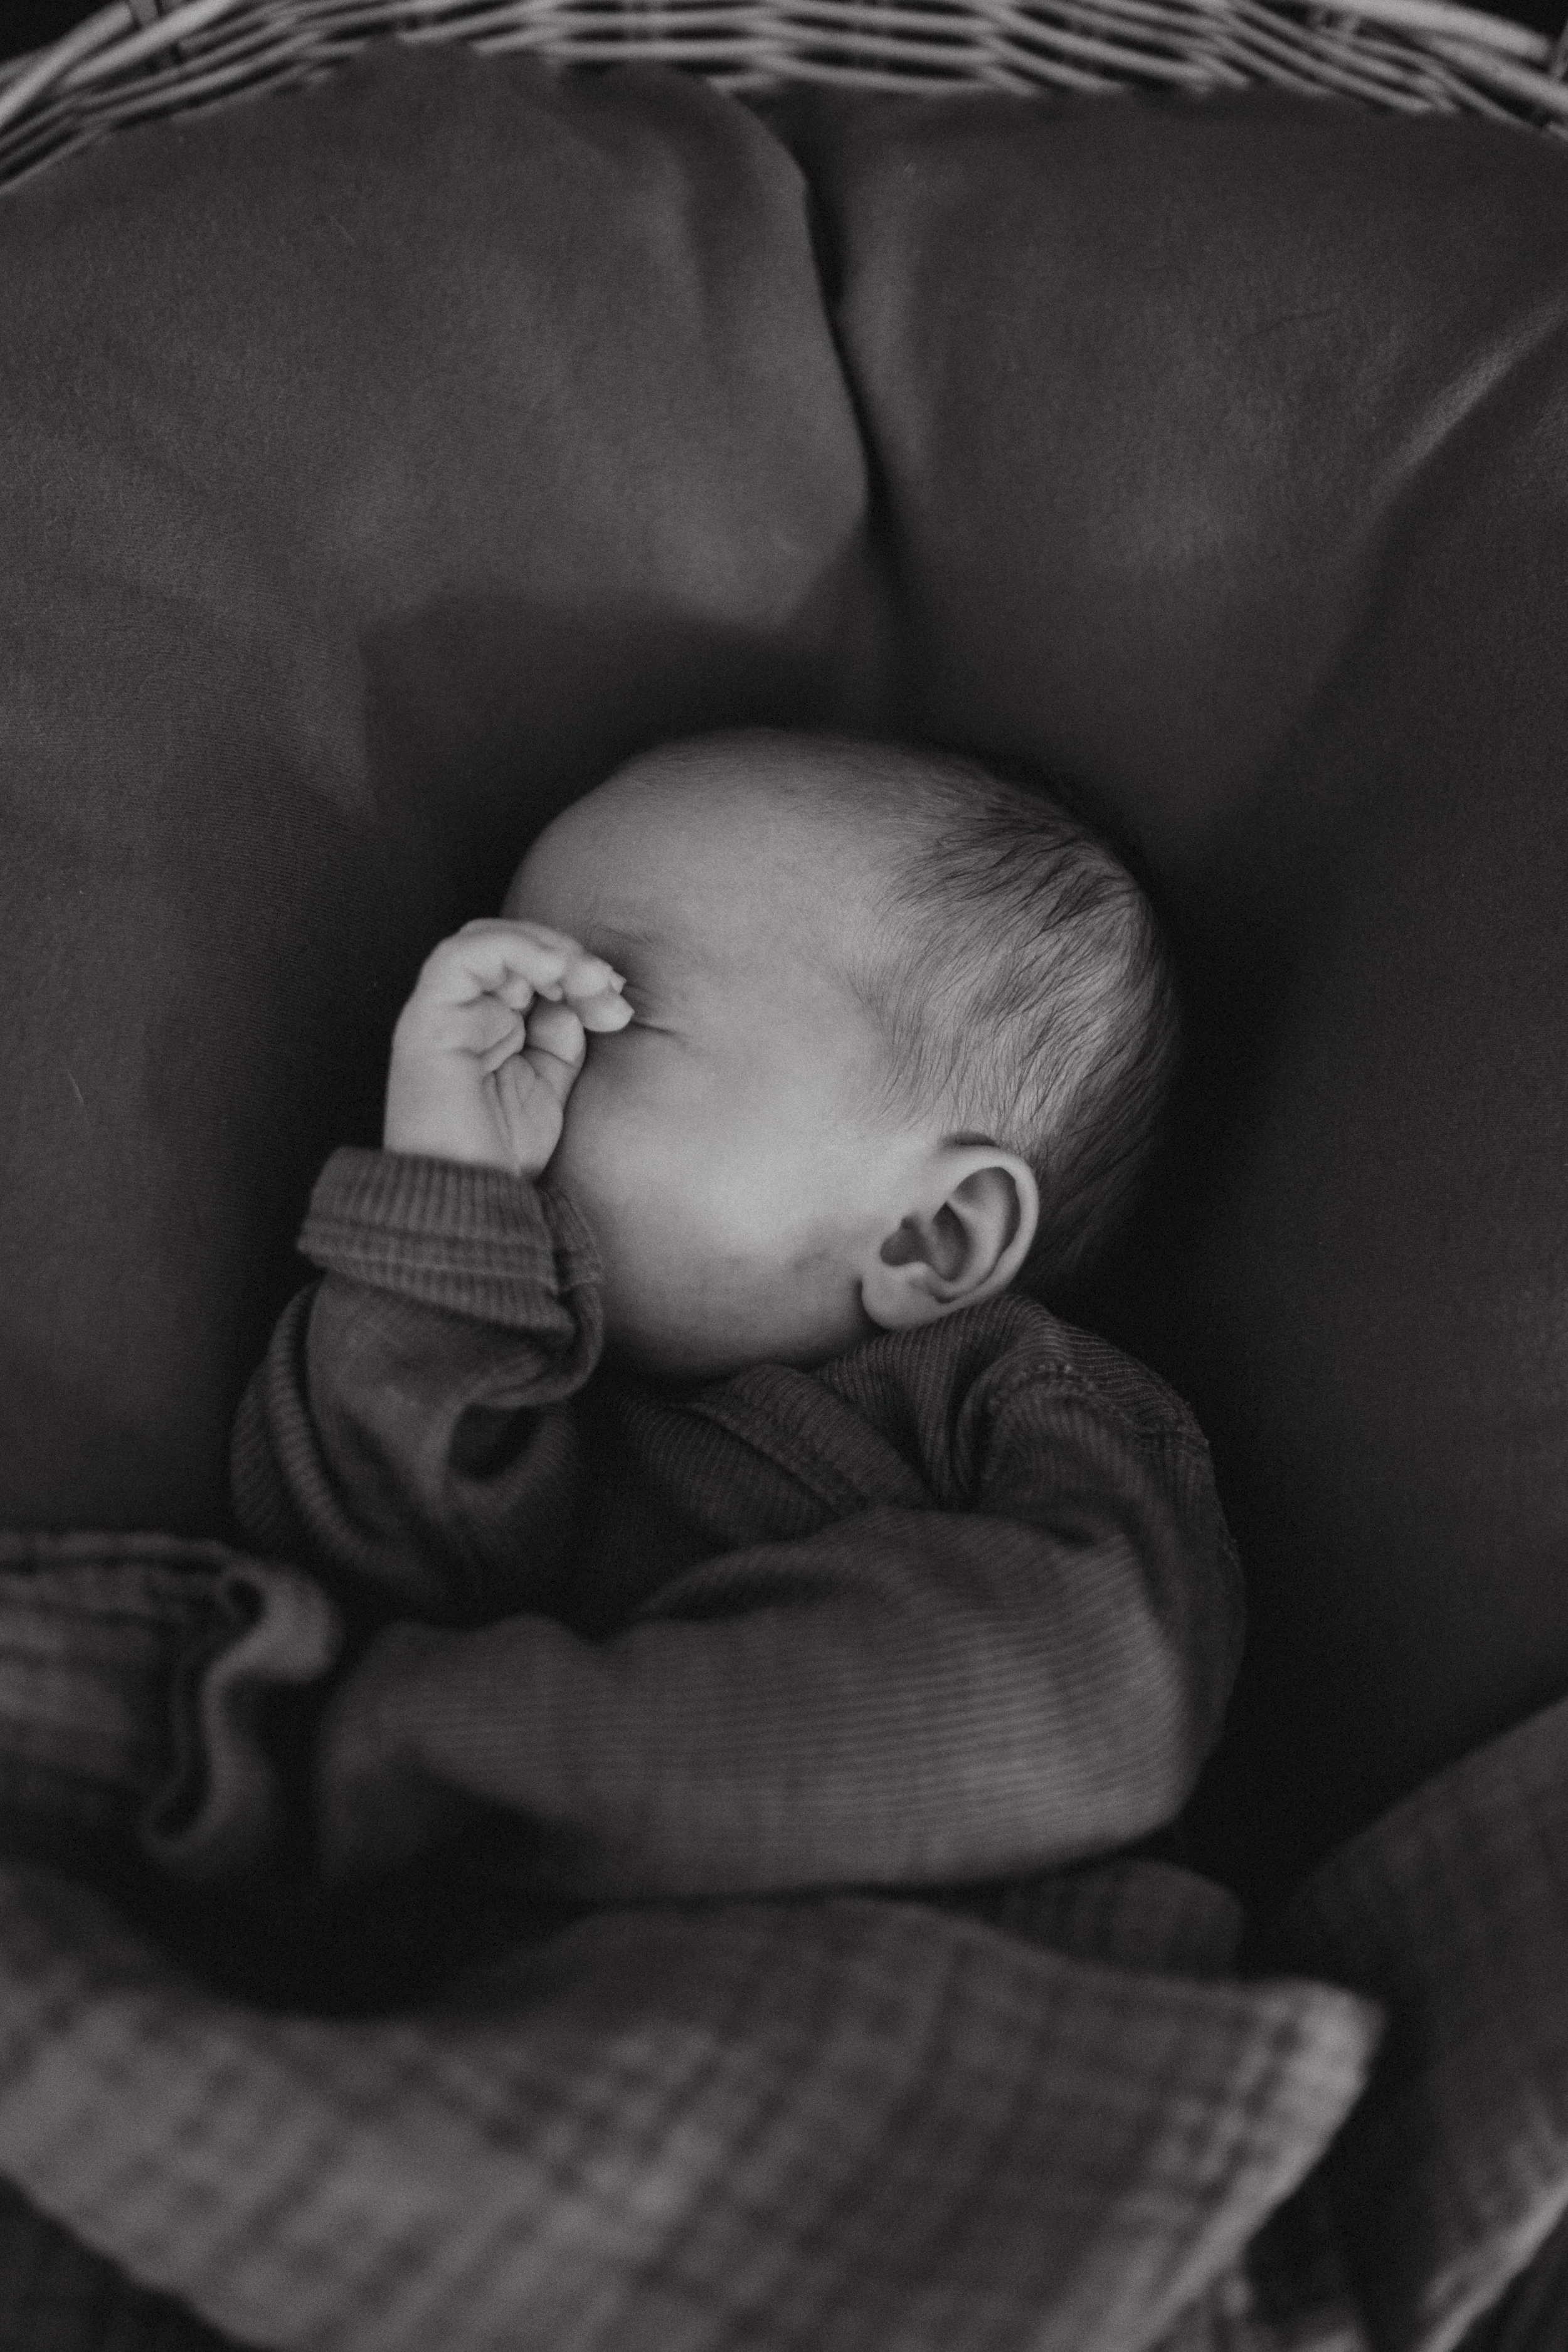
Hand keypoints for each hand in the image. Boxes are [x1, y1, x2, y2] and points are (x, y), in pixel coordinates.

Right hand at [383, 919, 631, 1177]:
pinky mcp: (427, 1019)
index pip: (529, 968)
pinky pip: (461, 956)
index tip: (617, 1002)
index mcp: (489, 1027)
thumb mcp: (549, 1086)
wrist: (468, 1204)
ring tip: (585, 979)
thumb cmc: (502, 1156)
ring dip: (547, 949)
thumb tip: (576, 998)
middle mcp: (462, 1013)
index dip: (578, 971)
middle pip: (511, 947)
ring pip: (486, 940)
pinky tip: (555, 971)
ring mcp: (442, 1013)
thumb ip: (561, 1039)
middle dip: (568, 956)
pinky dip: (513, 949)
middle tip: (607, 988)